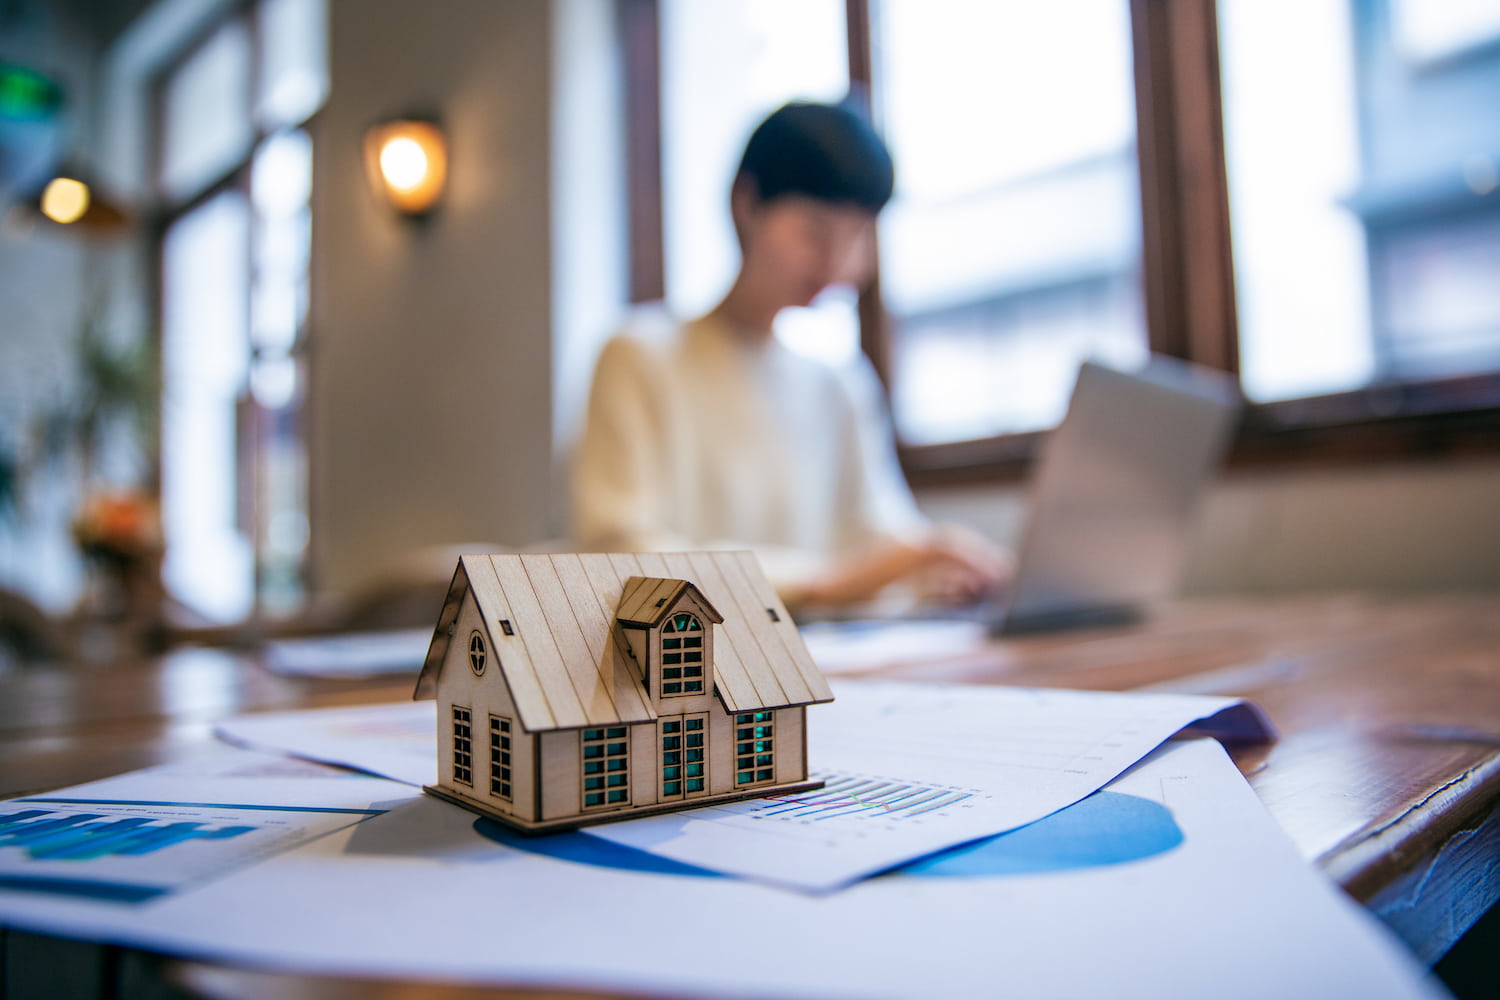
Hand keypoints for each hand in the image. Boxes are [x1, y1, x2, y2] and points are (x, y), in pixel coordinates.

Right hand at [790, 526, 1010, 609]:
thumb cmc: (857, 592)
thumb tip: (963, 589)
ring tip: (994, 578)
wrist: (825, 587)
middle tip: (1003, 573)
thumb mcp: (900, 587)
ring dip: (974, 558)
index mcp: (908, 544)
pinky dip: (956, 567)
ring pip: (948, 544)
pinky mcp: (896, 557)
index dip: (976, 552)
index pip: (950, 541)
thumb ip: (929, 585)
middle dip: (981, 554)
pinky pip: (934, 557)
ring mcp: (901, 546)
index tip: (996, 568)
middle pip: (954, 538)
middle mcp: (907, 539)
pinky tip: (970, 584)